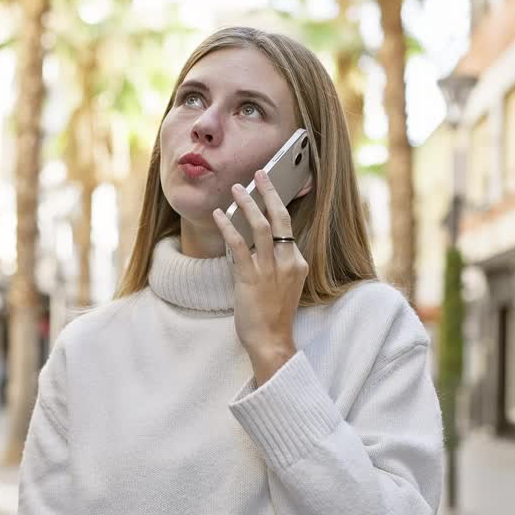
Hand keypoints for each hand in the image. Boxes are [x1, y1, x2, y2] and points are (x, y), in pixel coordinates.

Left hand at [212, 169, 308, 384]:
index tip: (270, 189)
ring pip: (261, 226)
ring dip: (248, 204)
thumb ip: (276, 264)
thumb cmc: (273, 316)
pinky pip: (238, 245)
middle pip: (281, 218)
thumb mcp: (283, 286)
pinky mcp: (251, 278)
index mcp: (297, 263)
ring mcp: (270, 270)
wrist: (271, 341)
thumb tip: (257, 242)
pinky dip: (227, 227)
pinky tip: (218, 215)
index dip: (278, 205)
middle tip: (260, 173)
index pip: (288, 228)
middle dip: (270, 192)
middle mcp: (287, 262)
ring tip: (237, 188)